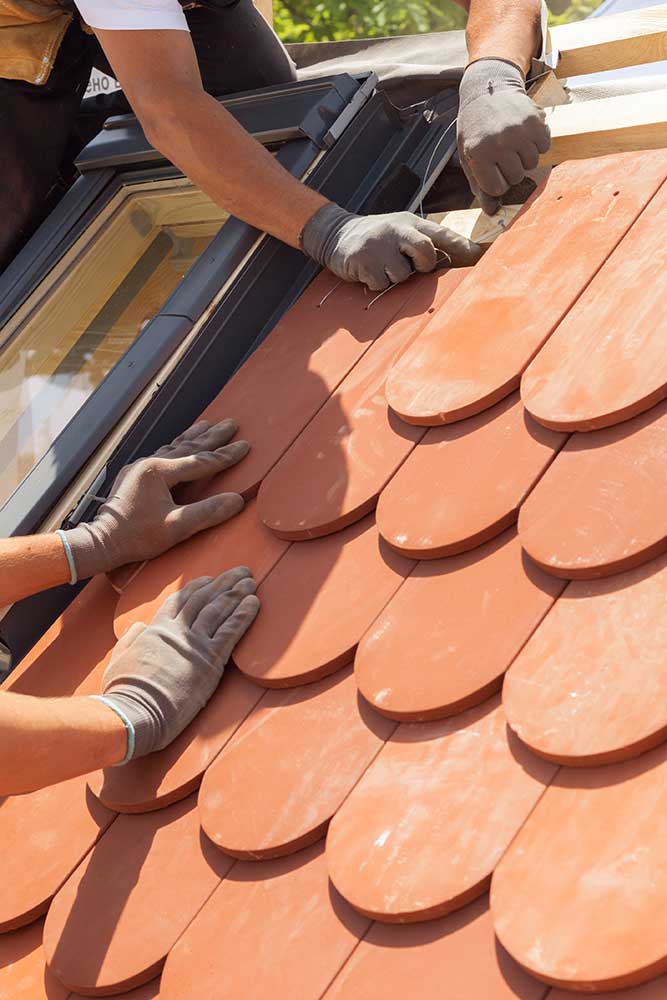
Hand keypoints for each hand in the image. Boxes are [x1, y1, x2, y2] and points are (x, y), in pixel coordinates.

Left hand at [63, 418, 248, 579]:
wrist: (101, 542)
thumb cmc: (136, 537)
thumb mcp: (176, 528)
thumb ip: (207, 512)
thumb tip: (237, 500)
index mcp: (159, 472)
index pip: (201, 462)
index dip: (225, 455)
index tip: (245, 445)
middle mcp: (149, 464)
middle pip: (188, 447)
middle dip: (212, 436)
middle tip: (231, 423)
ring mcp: (139, 468)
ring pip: (173, 447)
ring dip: (193, 437)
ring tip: (208, 425)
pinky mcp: (134, 477)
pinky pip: (162, 455)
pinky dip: (177, 448)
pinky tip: (179, 446)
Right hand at [94, 570, 259, 759]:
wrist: (134, 713)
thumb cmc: (124, 694)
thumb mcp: (119, 661)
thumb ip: (130, 640)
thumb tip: (138, 626)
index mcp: (155, 631)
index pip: (179, 601)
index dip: (197, 587)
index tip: (210, 580)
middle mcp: (177, 632)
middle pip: (203, 599)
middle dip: (223, 583)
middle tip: (240, 572)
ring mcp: (194, 644)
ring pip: (219, 610)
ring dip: (236, 593)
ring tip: (250, 581)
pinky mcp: (210, 660)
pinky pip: (231, 631)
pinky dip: (244, 614)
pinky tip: (254, 602)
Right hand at [300, 204, 481, 291]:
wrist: (334, 234)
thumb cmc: (375, 238)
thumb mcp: (398, 230)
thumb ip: (419, 241)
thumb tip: (447, 261)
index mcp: (409, 222)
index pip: (439, 233)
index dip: (458, 244)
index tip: (475, 254)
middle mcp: (396, 230)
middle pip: (425, 252)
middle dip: (422, 265)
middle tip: (409, 265)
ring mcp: (379, 245)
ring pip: (402, 275)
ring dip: (394, 277)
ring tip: (382, 265)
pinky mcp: (363, 260)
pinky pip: (382, 284)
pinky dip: (376, 283)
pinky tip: (368, 271)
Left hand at [457, 59, 550, 215]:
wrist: (487, 89)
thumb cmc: (475, 127)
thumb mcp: (468, 156)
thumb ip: (480, 185)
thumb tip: (493, 212)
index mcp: (478, 154)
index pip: (497, 189)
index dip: (495, 181)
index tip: (490, 168)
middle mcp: (499, 143)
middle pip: (516, 178)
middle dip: (510, 169)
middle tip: (501, 152)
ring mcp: (519, 132)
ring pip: (532, 164)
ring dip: (524, 156)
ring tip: (512, 141)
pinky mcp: (536, 121)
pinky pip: (544, 147)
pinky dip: (537, 143)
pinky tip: (524, 133)